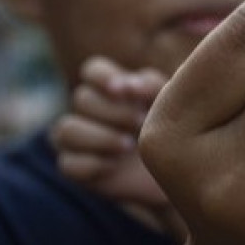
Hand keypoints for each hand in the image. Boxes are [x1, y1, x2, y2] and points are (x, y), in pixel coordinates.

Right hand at [52, 57, 168, 207]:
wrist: (179, 174)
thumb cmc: (174, 132)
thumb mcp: (169, 103)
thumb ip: (151, 86)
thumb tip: (129, 85)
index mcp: (113, 88)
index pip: (93, 70)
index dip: (103, 77)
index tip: (123, 91)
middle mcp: (90, 109)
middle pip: (82, 98)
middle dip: (113, 112)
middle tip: (141, 123)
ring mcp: (79, 139)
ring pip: (65, 129)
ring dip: (98, 137)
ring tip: (128, 145)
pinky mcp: (75, 168)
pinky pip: (67, 164)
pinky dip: (91, 164)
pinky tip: (114, 167)